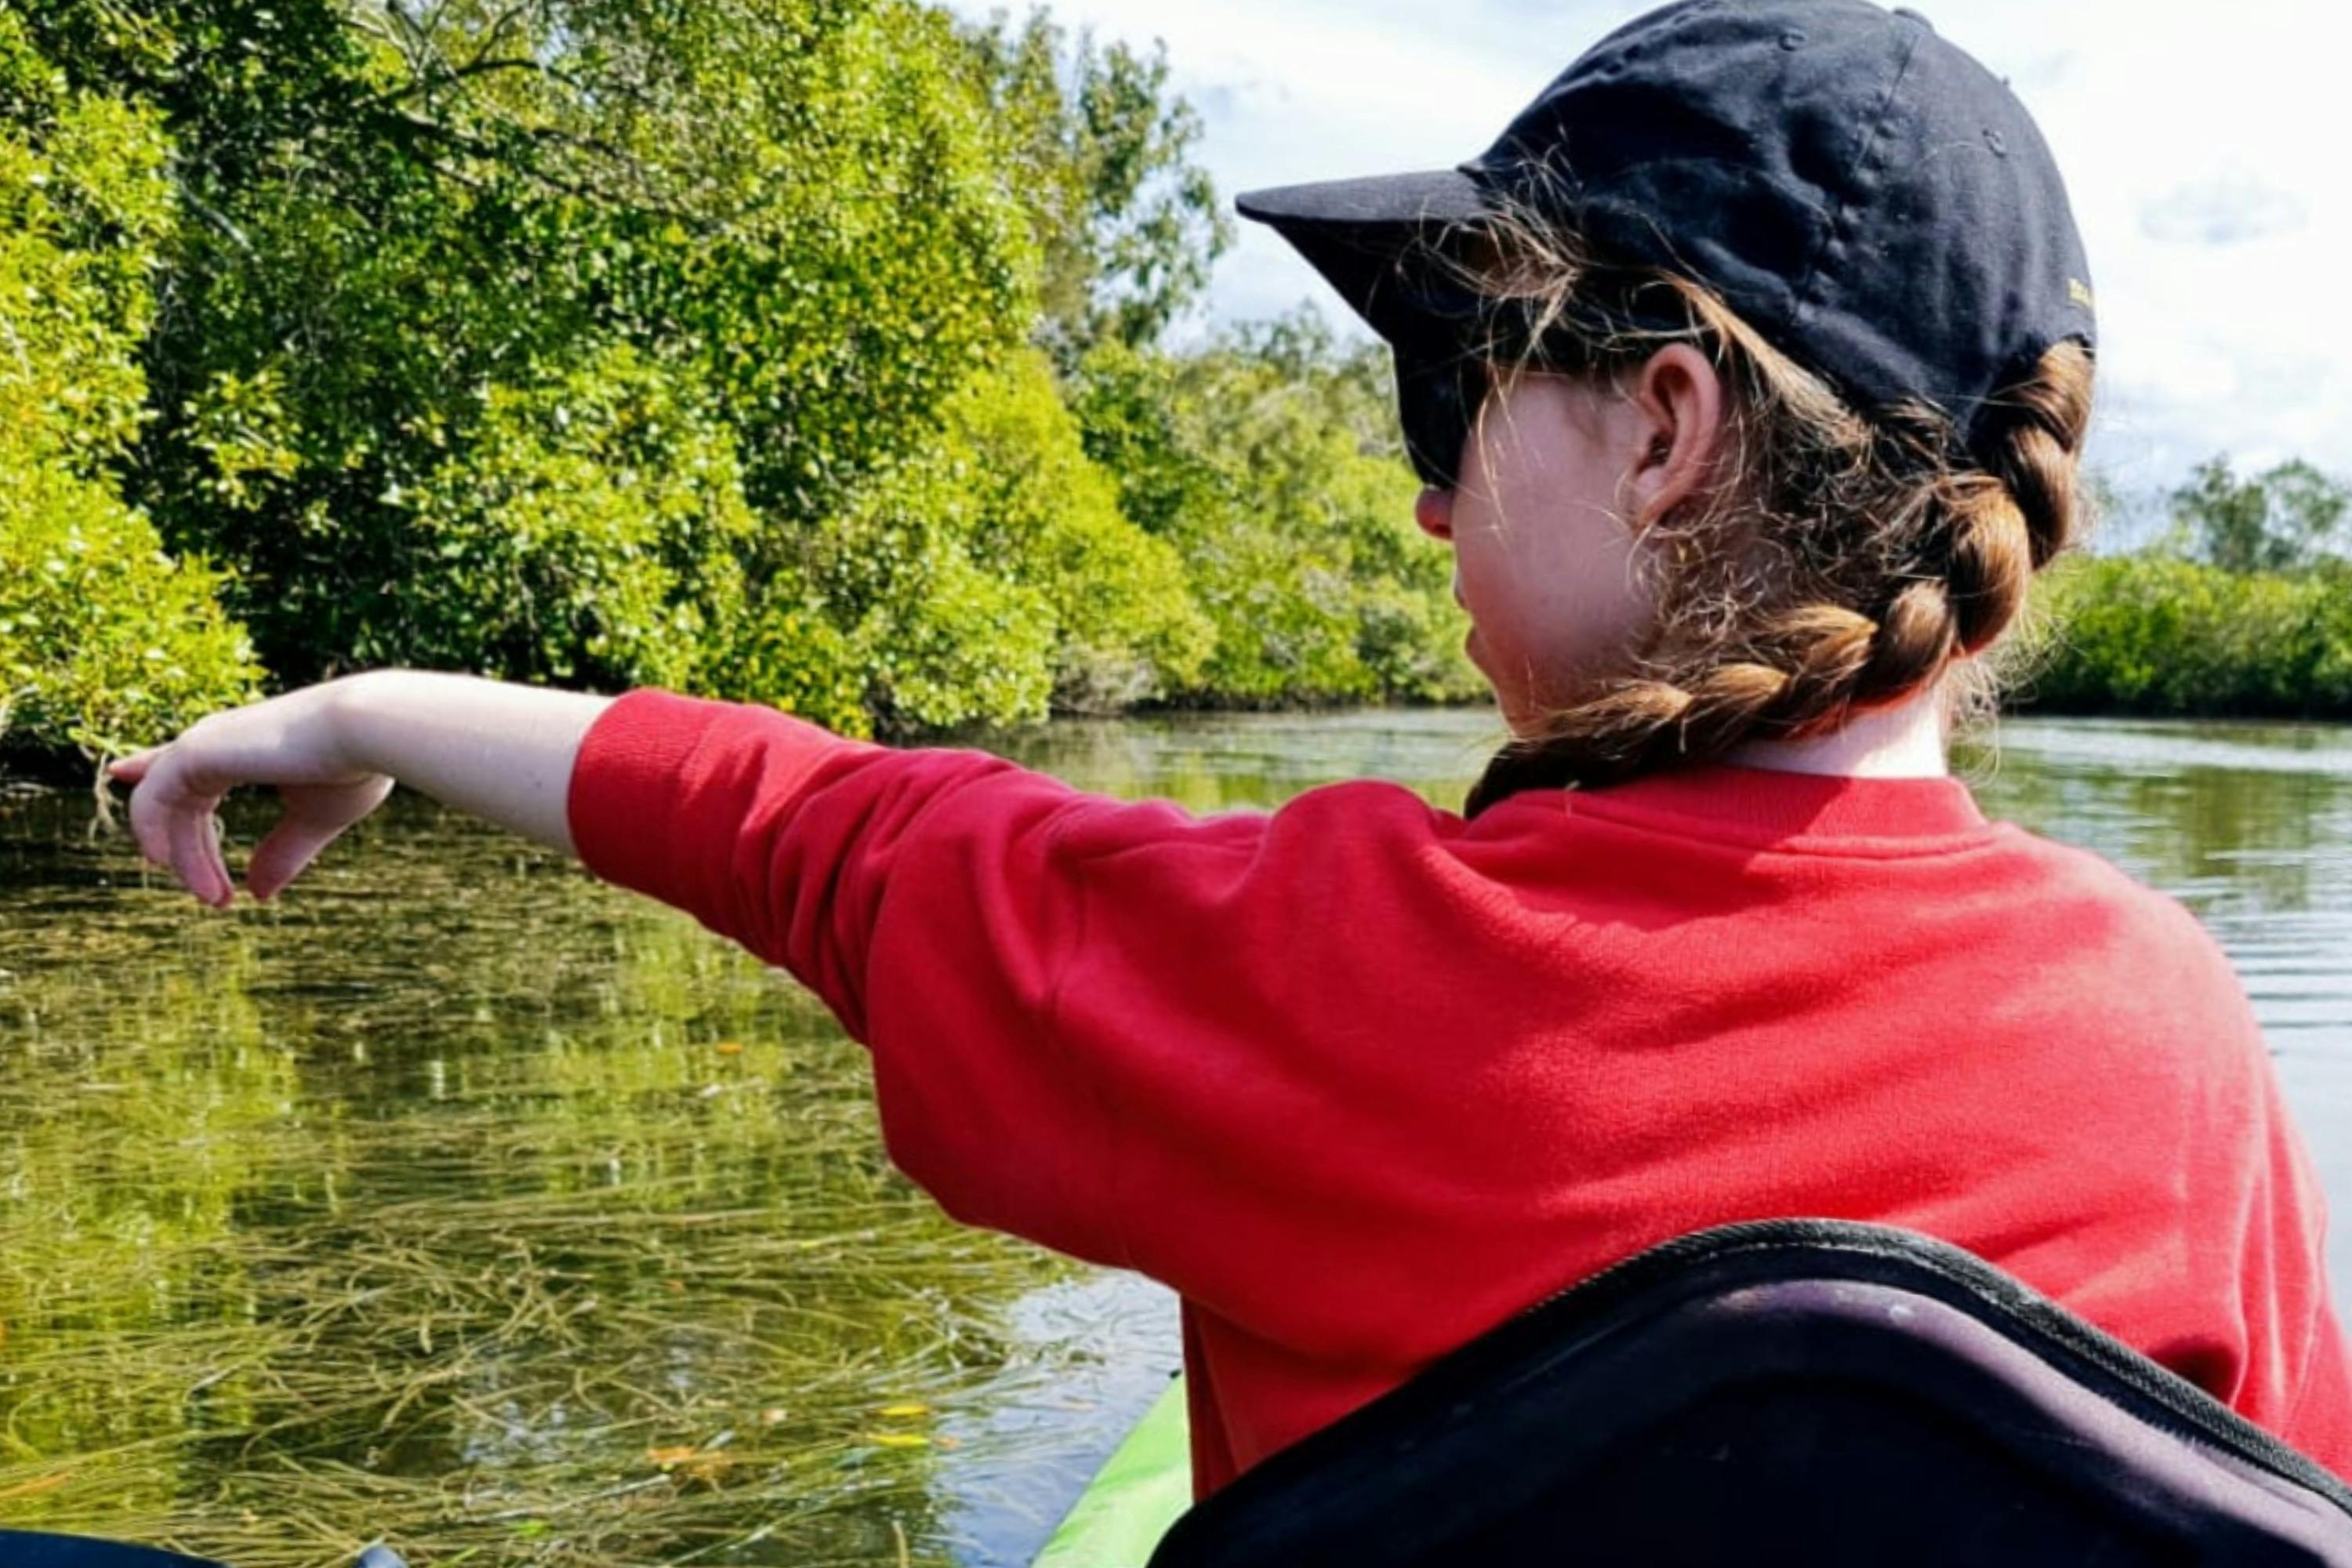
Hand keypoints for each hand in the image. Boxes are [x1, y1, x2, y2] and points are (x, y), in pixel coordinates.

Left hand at [109, 682, 393, 907]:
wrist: (367, 732)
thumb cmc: (355, 766)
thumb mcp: (317, 817)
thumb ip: (284, 851)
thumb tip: (258, 893)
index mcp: (243, 747)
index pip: (184, 764)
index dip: (152, 771)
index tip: (120, 774)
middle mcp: (216, 740)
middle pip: (178, 802)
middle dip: (192, 854)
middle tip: (216, 899)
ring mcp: (202, 743)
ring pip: (164, 807)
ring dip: (186, 858)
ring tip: (212, 897)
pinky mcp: (193, 751)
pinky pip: (152, 798)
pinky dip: (150, 829)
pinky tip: (163, 862)